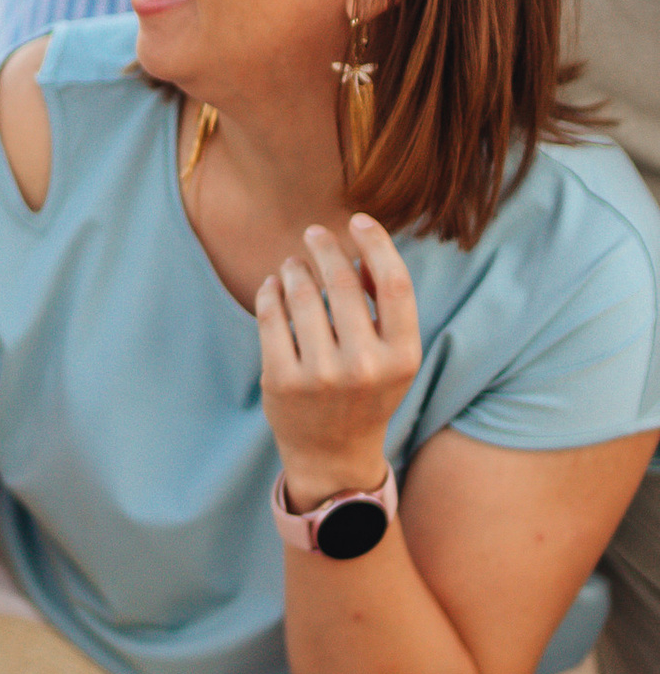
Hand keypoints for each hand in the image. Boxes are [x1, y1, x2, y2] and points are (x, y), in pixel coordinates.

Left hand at [257, 217, 420, 510]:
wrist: (333, 454)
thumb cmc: (366, 392)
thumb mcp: (394, 358)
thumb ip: (385, 310)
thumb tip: (360, 252)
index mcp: (403, 357)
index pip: (394, 284)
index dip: (377, 243)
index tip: (358, 219)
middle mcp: (365, 366)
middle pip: (342, 282)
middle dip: (325, 248)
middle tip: (314, 233)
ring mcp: (321, 375)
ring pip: (301, 294)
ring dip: (294, 268)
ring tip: (293, 265)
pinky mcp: (281, 379)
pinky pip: (270, 315)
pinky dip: (270, 291)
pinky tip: (273, 285)